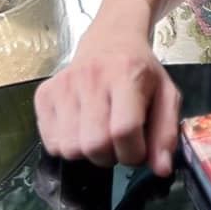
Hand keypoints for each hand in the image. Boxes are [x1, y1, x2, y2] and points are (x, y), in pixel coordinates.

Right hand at [33, 29, 181, 175]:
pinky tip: (80, 127)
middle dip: (110, 156)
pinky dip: (67, 146)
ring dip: (87, 153)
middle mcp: (91, 77)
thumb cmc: (140, 71)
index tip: (138, 150)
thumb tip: (162, 169)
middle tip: (117, 142)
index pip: (124, 130)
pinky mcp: (44, 94)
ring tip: (99, 133)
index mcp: (126, 74)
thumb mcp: (165, 94)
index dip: (133, 153)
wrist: (110, 39)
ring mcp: (63, 85)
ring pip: (70, 149)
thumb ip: (166, 132)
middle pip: (94, 144)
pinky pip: (50, 143)